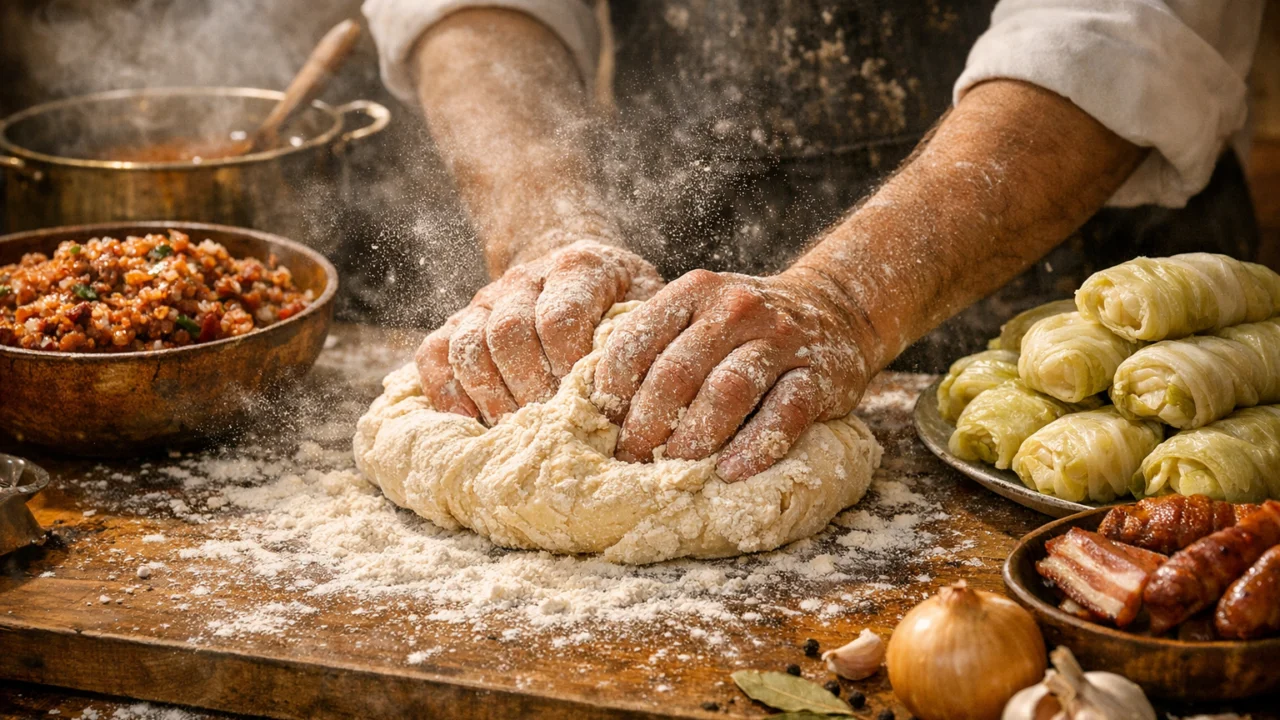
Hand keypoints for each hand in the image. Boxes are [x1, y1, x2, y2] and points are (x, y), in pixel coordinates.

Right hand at [415, 241, 662, 424]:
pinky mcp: (457, 322)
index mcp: (578, 267)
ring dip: (492, 398)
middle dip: (530, 391)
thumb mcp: (648, 303)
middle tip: (553, 431)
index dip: (568, 369)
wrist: (576, 266)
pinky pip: (434, 355)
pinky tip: (471, 425)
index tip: (588, 405)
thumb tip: (643, 397)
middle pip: (510, 334)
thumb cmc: (622, 300)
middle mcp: (525, 277)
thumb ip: (645, 338)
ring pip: (470, 346)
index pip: (560, 320)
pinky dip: (447, 394)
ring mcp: (486, 300)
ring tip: (518, 434)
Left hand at [592, 269, 876, 480]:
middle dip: (646, 425)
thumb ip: (656, 345)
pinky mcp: (818, 376)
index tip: (601, 427)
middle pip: (676, 373)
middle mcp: (736, 308)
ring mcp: (780, 341)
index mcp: (695, 292)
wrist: (835, 309)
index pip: (635, 340)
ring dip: (693, 439)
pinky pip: (783, 416)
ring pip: (726, 393)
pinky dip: (754, 448)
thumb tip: (596, 405)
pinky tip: (729, 471)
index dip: (611, 391)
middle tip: (631, 461)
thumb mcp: (699, 315)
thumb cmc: (743, 327)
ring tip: (673, 470)